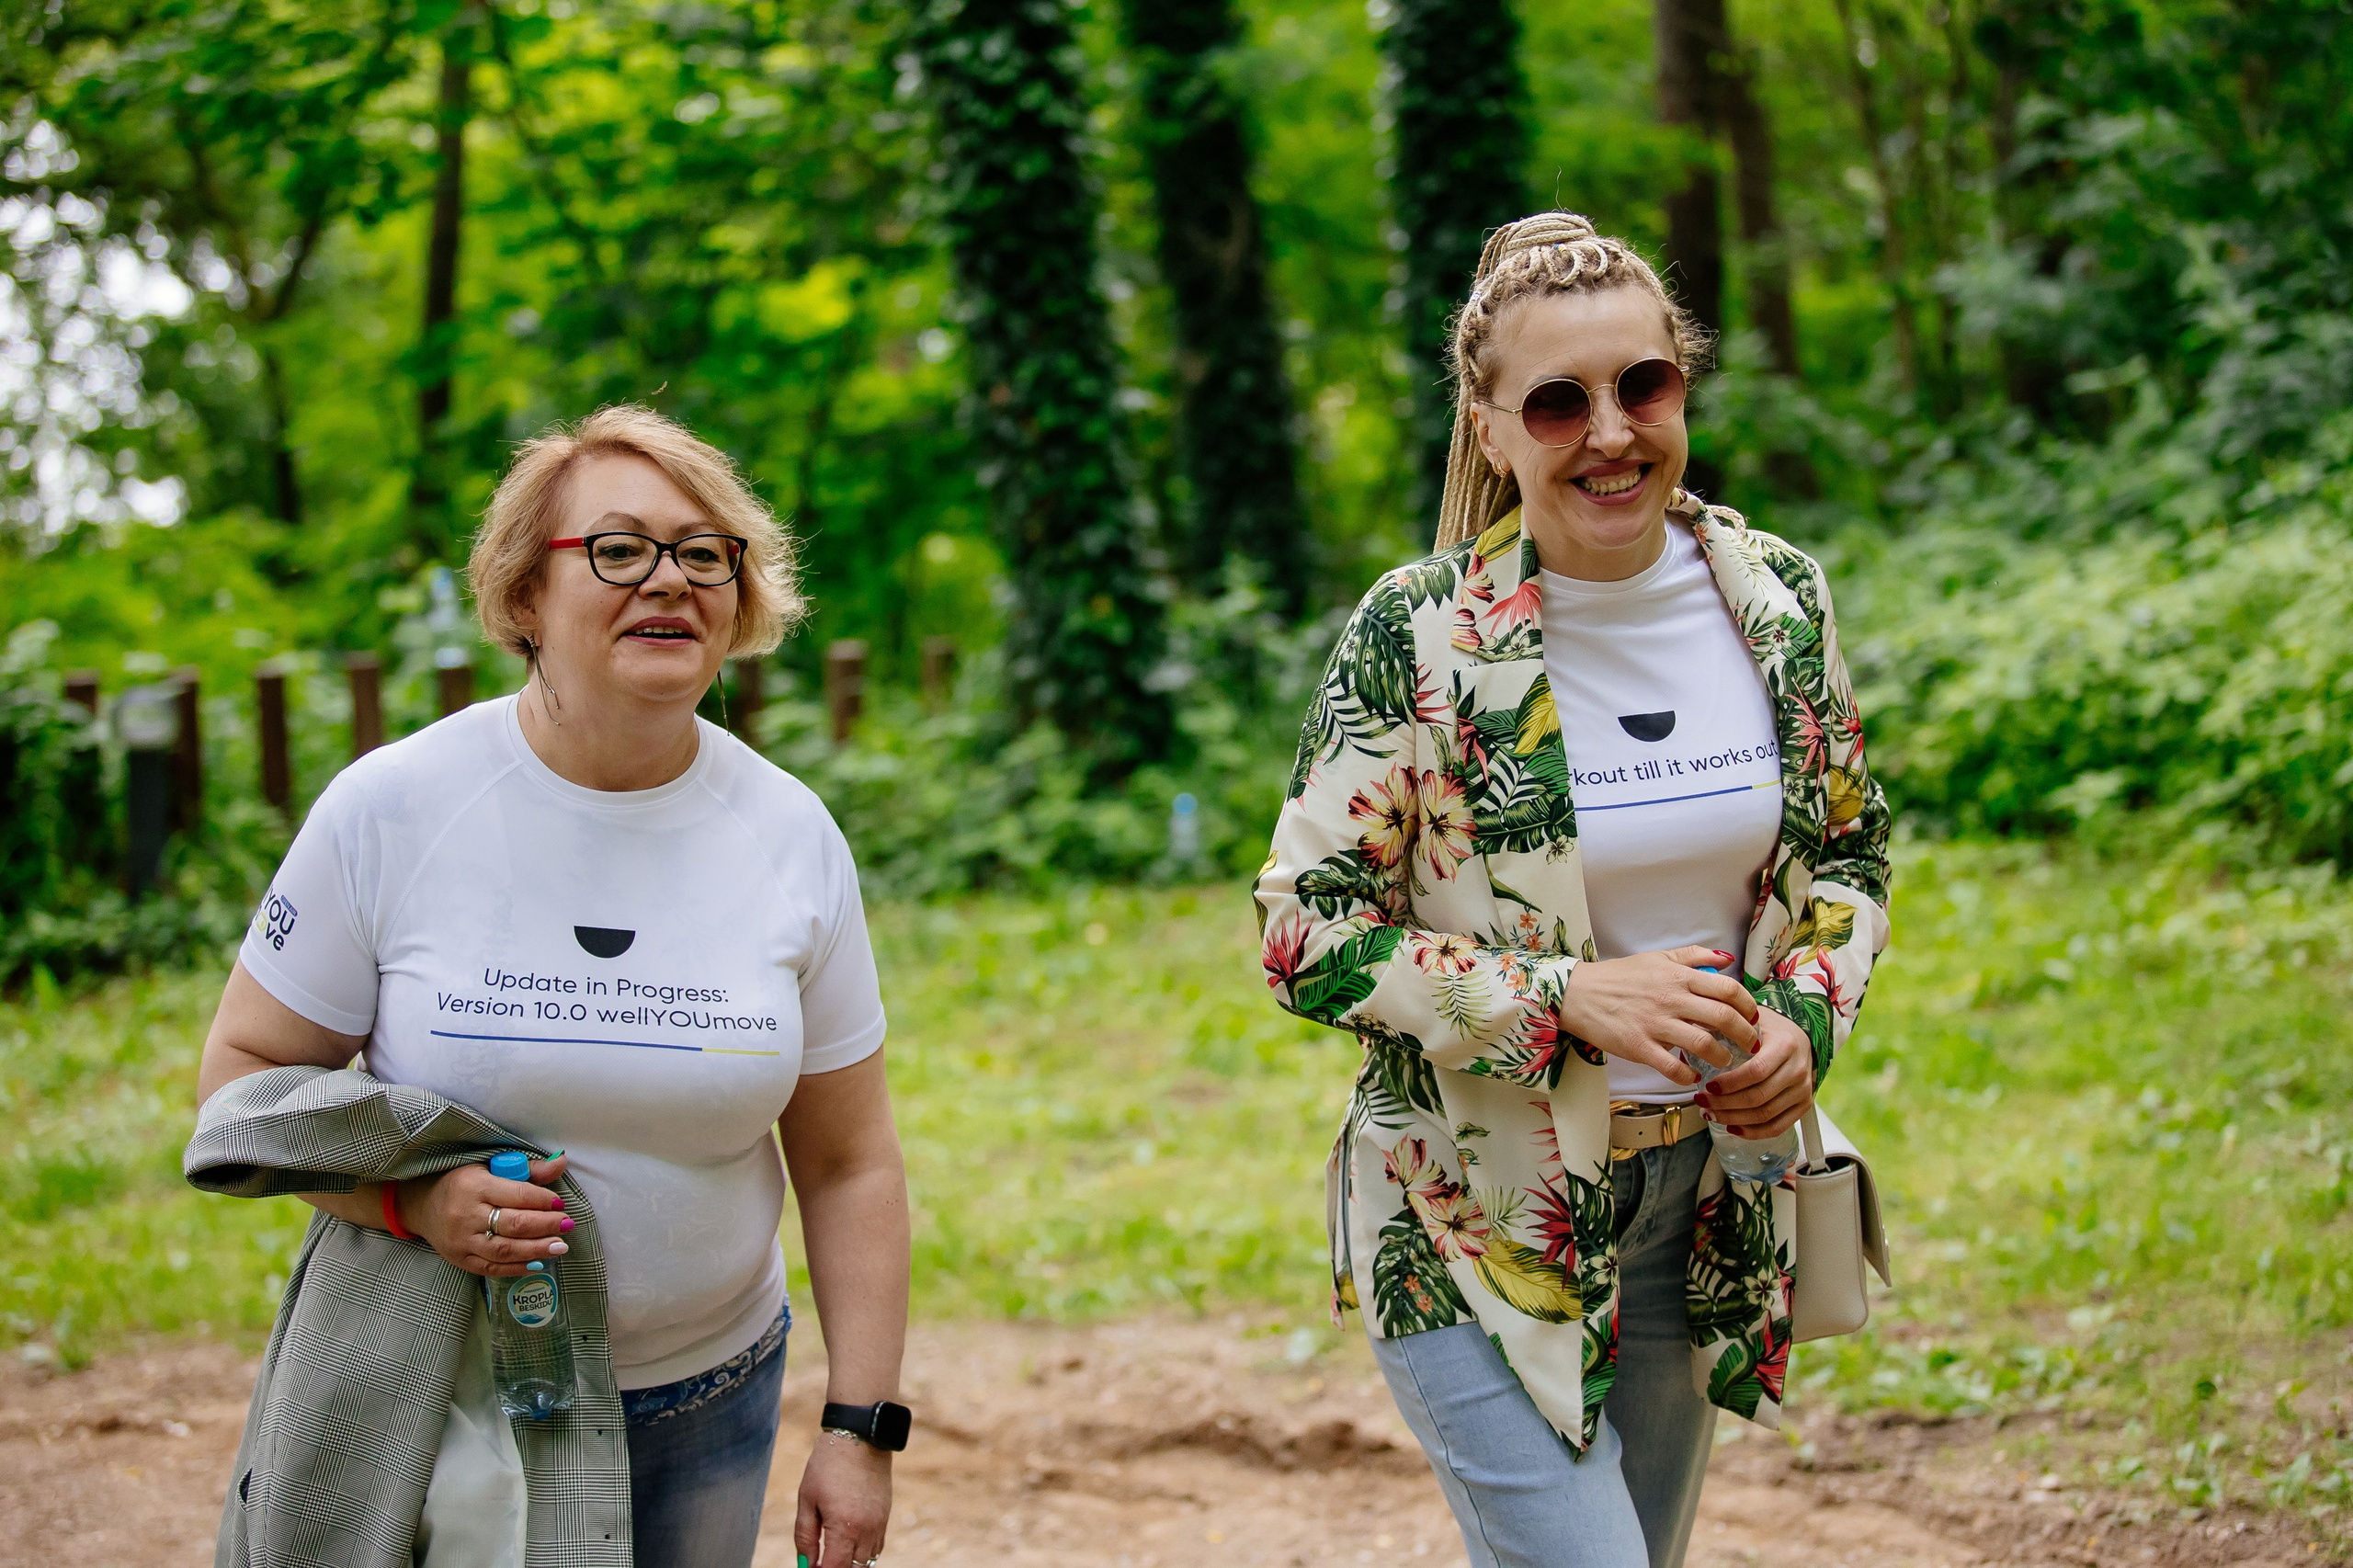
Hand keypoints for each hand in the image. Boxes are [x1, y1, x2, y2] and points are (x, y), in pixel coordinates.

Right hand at [391, 1154, 571, 1278]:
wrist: (422, 1204)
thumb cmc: (462, 1181)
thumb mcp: (490, 1166)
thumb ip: (527, 1169)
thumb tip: (562, 1163)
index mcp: (474, 1186)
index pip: (517, 1196)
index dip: (543, 1201)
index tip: (561, 1204)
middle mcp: (466, 1215)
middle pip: (513, 1224)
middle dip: (545, 1226)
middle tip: (567, 1225)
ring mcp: (461, 1241)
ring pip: (504, 1250)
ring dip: (537, 1250)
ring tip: (560, 1246)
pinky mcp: (460, 1259)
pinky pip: (492, 1267)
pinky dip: (518, 1267)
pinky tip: (539, 1262)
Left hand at [795, 1430, 891, 1567]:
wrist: (860, 1437)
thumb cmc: (827, 1466)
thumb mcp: (807, 1499)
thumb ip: (805, 1536)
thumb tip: (806, 1565)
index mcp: (844, 1527)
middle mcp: (866, 1530)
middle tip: (820, 1561)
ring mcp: (879, 1524)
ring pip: (868, 1561)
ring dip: (851, 1563)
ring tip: (832, 1553)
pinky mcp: (885, 1516)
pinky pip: (876, 1547)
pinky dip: (863, 1553)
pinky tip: (848, 1544)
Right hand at [1556, 946, 1758, 1086]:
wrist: (1579, 993)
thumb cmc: (1621, 976)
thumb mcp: (1658, 958)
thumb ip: (1694, 956)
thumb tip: (1727, 959)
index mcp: (1678, 976)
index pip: (1727, 989)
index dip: (1748, 1005)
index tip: (1753, 1017)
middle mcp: (1670, 999)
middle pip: (1723, 1018)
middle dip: (1745, 1035)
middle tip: (1751, 1044)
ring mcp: (1655, 1024)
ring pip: (1703, 1044)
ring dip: (1721, 1057)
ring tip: (1724, 1062)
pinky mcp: (1639, 1046)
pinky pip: (1672, 1067)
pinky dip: (1688, 1076)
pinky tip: (1692, 1076)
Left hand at [1698, 1006, 1813, 1138]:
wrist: (1801, 1038)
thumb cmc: (1771, 1030)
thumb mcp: (1751, 1021)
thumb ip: (1727, 1029)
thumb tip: (1693, 1040)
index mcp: (1786, 1045)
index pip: (1756, 1071)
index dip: (1730, 1083)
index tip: (1708, 1086)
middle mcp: (1798, 1069)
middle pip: (1759, 1097)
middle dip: (1725, 1104)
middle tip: (1703, 1102)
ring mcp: (1803, 1090)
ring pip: (1766, 1115)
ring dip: (1733, 1118)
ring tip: (1712, 1114)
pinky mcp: (1803, 1106)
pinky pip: (1777, 1127)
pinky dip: (1753, 1132)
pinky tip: (1732, 1126)